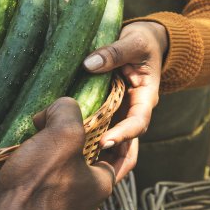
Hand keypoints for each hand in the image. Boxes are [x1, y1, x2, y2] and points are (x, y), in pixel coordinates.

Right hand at [0, 98, 114, 209]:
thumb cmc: (39, 183)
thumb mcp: (61, 133)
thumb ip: (67, 111)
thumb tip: (59, 109)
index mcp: (102, 186)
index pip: (115, 158)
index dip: (105, 141)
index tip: (89, 130)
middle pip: (87, 180)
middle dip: (73, 164)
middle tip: (50, 149)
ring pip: (67, 202)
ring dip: (55, 187)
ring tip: (33, 171)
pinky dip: (38, 207)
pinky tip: (23, 194)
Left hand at [82, 21, 167, 177]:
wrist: (142, 42)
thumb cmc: (142, 41)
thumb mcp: (133, 42)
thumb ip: (114, 53)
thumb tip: (89, 64)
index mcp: (145, 98)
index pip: (138, 123)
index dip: (124, 134)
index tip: (105, 141)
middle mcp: (133, 111)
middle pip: (126, 142)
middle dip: (110, 158)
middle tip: (87, 168)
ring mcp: (119, 114)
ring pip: (111, 141)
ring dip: (96, 156)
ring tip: (74, 168)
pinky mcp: (106, 113)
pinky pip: (97, 130)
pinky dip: (84, 141)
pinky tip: (63, 149)